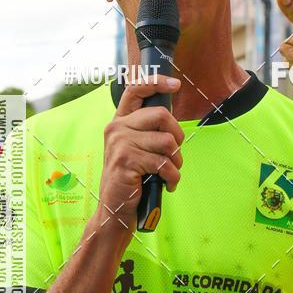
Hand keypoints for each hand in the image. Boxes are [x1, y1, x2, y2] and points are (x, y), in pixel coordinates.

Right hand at [96, 73, 183, 232]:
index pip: (136, 90)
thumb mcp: (135, 151)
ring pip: (167, 142)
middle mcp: (117, 128)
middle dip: (177, 137)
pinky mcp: (126, 161)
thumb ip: (147, 132)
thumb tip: (170, 118)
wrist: (115, 210)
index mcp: (120, 122)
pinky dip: (173, 177)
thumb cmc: (131, 181)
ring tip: (169, 173)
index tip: (176, 85)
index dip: (157, 82)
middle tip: (174, 155)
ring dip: (176, 162)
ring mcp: (120, 144)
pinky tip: (168, 185)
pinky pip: (164, 163)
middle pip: (162, 115)